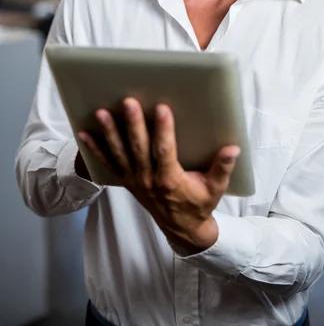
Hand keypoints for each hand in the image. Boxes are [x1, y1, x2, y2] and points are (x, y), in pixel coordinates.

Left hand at [77, 98, 240, 253]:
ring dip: (110, 133)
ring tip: (101, 113)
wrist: (182, 229)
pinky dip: (96, 149)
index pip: (164, 151)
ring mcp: (135, 180)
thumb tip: (232, 148)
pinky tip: (84, 134)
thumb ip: (222, 167)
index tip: (162, 109)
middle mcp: (148, 179)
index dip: (163, 129)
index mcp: (170, 179)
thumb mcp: (215, 188)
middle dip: (133, 123)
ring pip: (120, 153)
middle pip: (138, 147)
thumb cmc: (199, 204)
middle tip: (128, 102)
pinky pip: (109, 163)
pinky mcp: (128, 180)